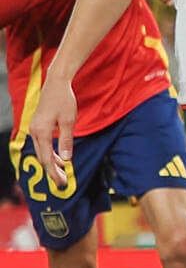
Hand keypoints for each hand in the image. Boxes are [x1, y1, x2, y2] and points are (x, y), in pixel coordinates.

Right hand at [28, 74, 77, 189]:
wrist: (56, 84)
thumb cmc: (64, 100)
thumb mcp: (69, 120)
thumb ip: (66, 140)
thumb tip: (67, 159)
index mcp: (41, 132)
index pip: (47, 158)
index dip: (54, 172)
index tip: (62, 183)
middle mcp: (34, 132)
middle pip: (42, 157)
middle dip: (52, 171)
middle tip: (63, 183)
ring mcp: (34, 129)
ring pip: (42, 152)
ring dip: (52, 162)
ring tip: (63, 172)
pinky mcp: (38, 127)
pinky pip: (42, 145)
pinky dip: (51, 153)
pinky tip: (60, 158)